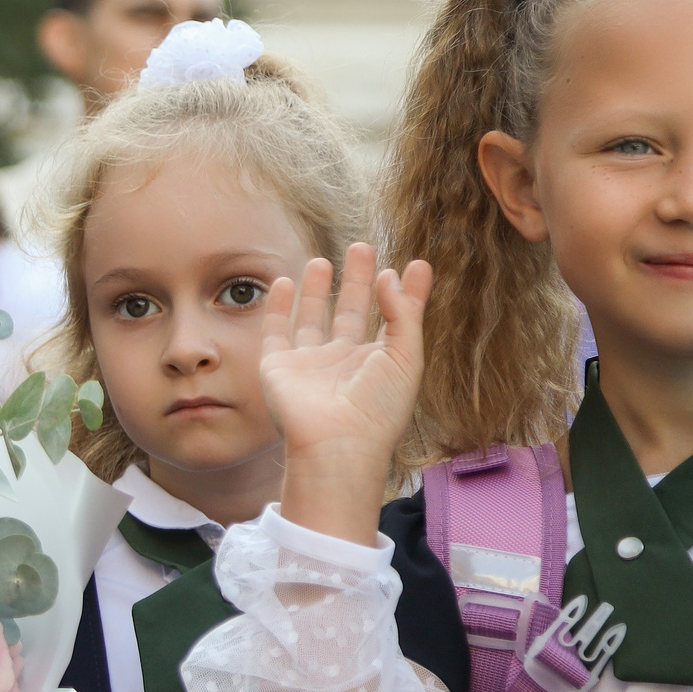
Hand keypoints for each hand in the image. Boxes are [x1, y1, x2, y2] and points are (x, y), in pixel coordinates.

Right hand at [258, 244, 431, 545]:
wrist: (336, 443)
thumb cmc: (378, 408)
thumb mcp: (406, 356)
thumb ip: (403, 312)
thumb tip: (391, 274)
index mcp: (378, 363)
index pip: (394, 319)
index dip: (405, 293)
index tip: (415, 265)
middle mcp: (344, 362)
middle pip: (352, 312)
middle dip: (358, 281)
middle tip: (363, 248)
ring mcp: (310, 364)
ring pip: (314, 318)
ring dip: (319, 289)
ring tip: (324, 259)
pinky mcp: (279, 367)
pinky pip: (277, 331)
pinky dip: (279, 307)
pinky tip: (288, 282)